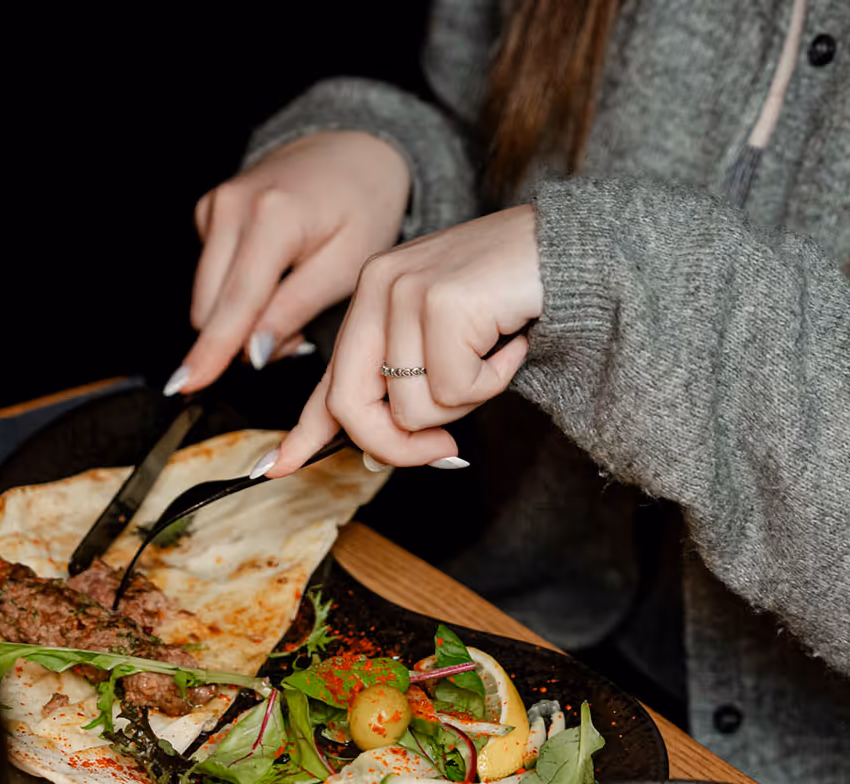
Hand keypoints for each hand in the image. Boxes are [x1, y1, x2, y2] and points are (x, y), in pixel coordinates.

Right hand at [173, 132, 409, 395]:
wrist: (354, 149)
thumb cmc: (363, 206)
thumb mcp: (348, 264)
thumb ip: (295, 309)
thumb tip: (251, 353)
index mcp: (273, 217)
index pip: (236, 302)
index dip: (212, 351)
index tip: (187, 385)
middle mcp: (233, 206)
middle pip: (211, 306)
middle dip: (243, 339)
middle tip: (294, 335)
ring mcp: (215, 205)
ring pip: (206, 296)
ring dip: (239, 320)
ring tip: (289, 303)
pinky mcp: (209, 211)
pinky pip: (211, 276)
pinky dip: (237, 293)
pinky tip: (274, 278)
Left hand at [265, 205, 542, 476]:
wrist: (571, 248)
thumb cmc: (511, 298)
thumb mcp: (444, 347)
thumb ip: (405, 394)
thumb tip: (375, 459)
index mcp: (371, 295)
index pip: (330, 378)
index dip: (306, 431)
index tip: (277, 467)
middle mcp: (378, 286)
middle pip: (353, 404)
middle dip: (397, 447)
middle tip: (445, 455)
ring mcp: (406, 290)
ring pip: (412, 408)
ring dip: (465, 402)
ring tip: (494, 356)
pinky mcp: (442, 301)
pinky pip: (456, 389)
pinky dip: (493, 381)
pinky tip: (510, 344)